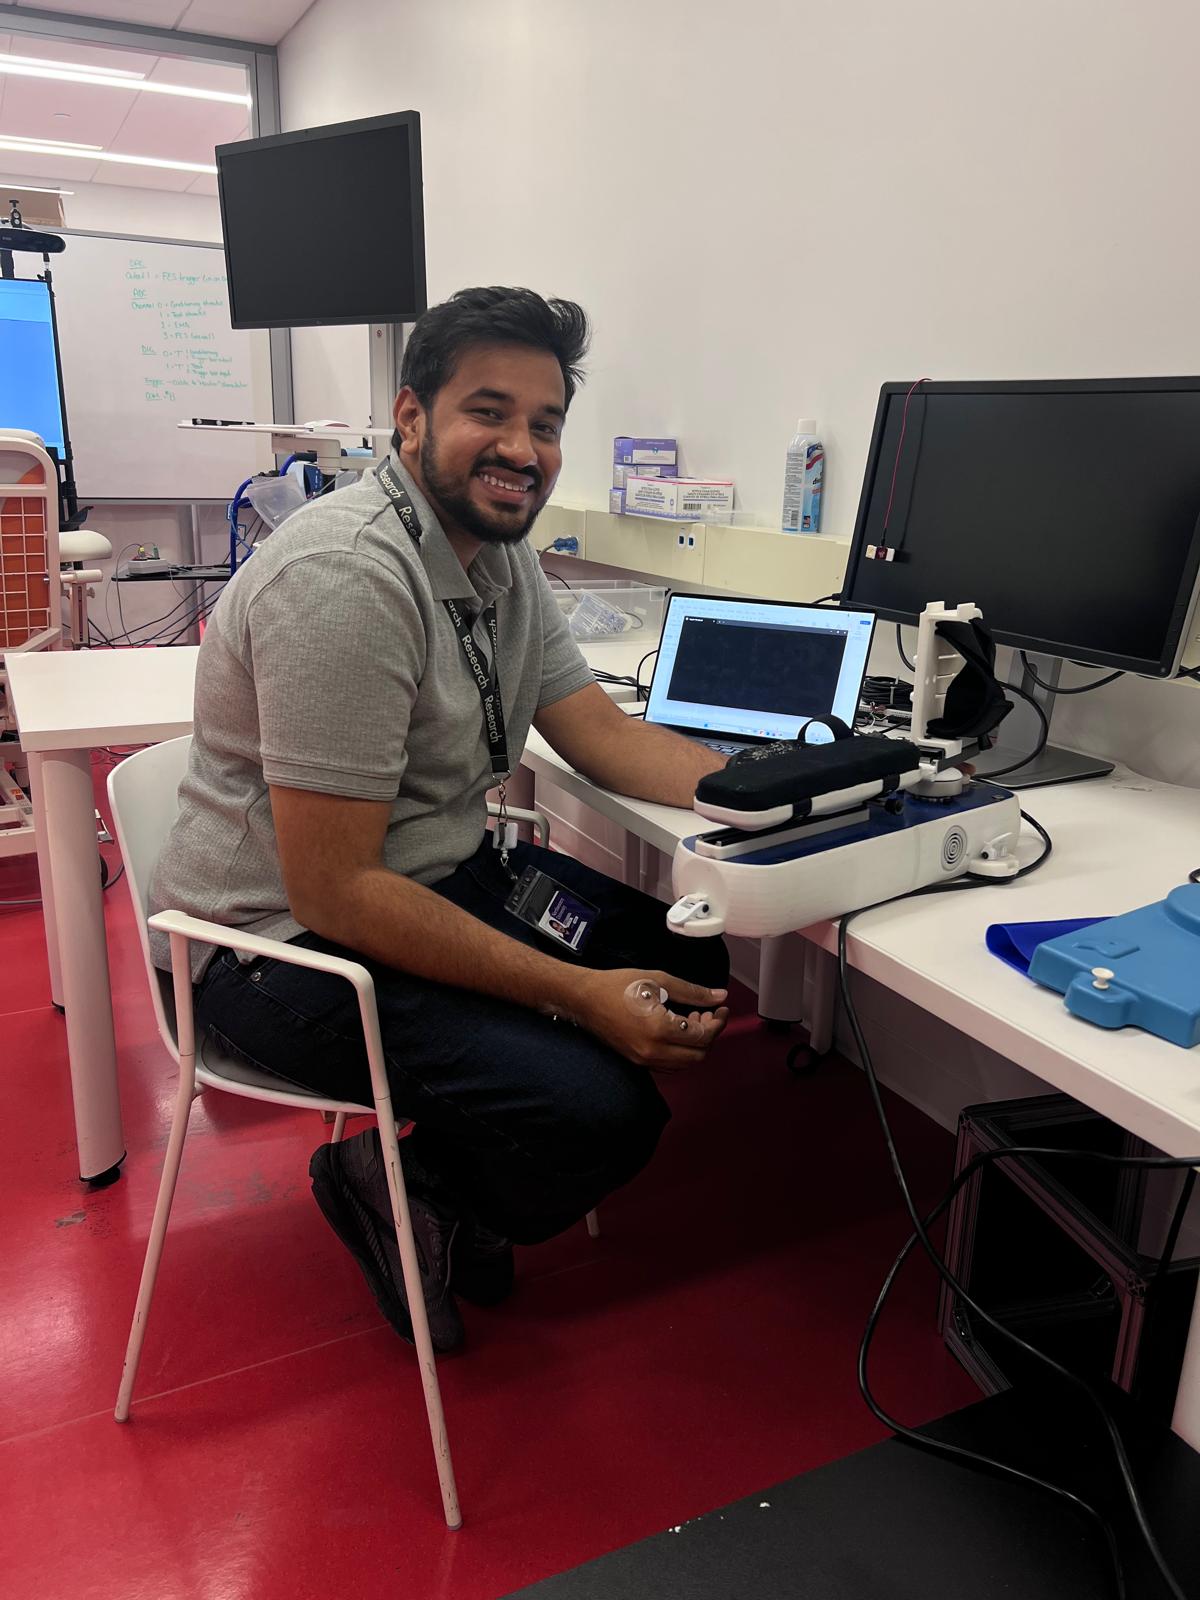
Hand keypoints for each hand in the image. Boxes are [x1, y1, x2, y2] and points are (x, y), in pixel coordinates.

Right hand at [567, 967, 729, 1069]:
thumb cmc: (616, 986)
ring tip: (692, 1021)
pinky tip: (678, 1032)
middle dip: (709, 1035)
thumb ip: (693, 992)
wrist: (584, 998)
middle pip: (698, 1055)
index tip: (721, 1008)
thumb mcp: (658, 980)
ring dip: (695, 1045)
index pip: (703, 1036)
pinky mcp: (637, 1061)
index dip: (718, 1022)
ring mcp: (644, 1059)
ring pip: (685, 1064)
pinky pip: (669, 1065)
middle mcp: (652, 1051)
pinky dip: (681, 1052)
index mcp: (659, 1029)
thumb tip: (719, 996)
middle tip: (707, 1014)